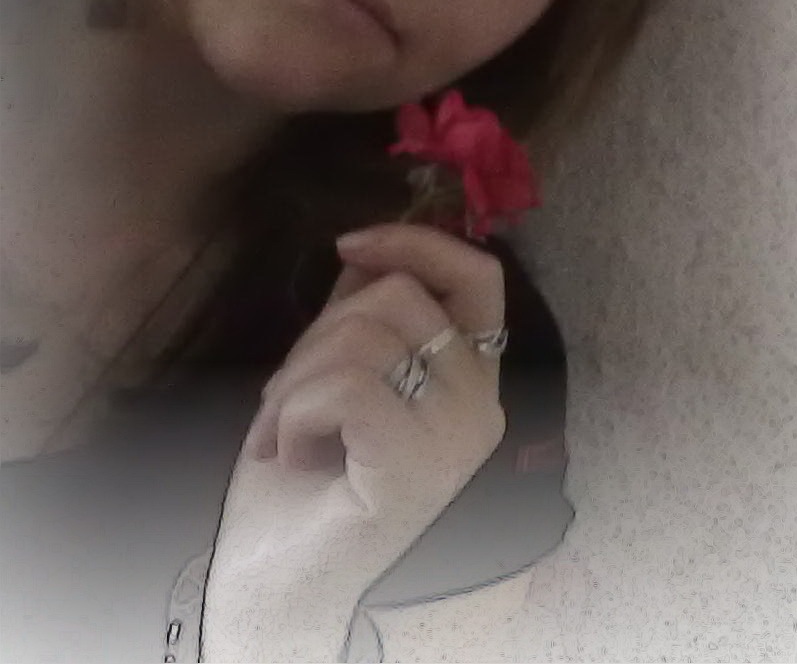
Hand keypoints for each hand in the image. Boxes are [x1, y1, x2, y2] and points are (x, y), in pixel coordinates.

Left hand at [200, 223, 508, 659]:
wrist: (281, 585)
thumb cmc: (302, 485)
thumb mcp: (333, 376)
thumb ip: (360, 316)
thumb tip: (369, 250)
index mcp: (474, 381)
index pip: (479, 276)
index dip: (418, 242)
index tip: (349, 245)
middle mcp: (483, 406)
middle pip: (400, 294)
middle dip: (317, 333)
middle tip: (288, 398)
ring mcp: (457, 437)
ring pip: (365, 335)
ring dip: (295, 381)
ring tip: (288, 434)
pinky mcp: (417, 465)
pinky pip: (347, 386)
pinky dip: (294, 414)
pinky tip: (294, 457)